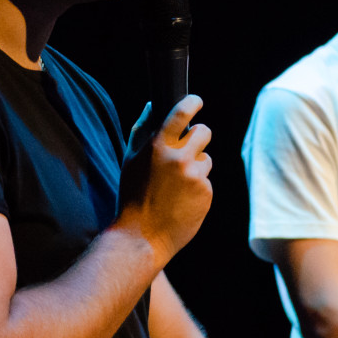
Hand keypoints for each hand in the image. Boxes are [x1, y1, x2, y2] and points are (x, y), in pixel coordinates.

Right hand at [117, 96, 212, 263]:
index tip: (196, 101)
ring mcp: (194, 176)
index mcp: (157, 146)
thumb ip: (142, 130)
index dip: (192, 102)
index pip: (181, 112)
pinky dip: (197, 188)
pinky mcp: (206, 193)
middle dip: (198, 137)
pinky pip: (206, 181)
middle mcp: (178, 158)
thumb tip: (152, 105)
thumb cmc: (132, 195)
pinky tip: (181, 200)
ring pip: (207, 159)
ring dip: (197, 166)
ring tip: (176, 185)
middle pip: (204, 132)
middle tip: (188, 149)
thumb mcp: (130, 160)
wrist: (142, 236)